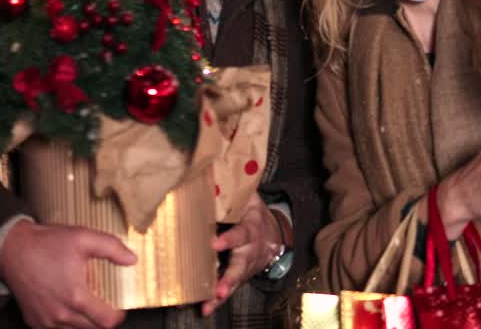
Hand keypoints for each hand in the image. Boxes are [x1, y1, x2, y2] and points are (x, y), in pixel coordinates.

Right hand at [0, 220, 134, 328]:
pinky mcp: (34, 321)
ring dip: (83, 321)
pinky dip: (65, 322)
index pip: (106, 321)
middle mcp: (60, 314)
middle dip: (101, 319)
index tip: (119, 309)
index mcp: (76, 297)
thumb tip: (132, 259)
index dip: (117, 316)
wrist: (12, 249)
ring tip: (83, 302)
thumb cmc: (46, 244)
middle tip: (102, 304)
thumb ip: (112, 248)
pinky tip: (66, 306)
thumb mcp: (83, 238)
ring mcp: (46, 321)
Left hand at [202, 192, 283, 315]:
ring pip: (235, 280)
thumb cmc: (254, 213)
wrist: (274, 236)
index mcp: (251, 227)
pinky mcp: (239, 276)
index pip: (241, 233)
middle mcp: (250, 250)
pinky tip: (206, 309)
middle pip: (240, 265)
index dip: (229, 239)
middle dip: (229, 277)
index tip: (215, 243)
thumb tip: (213, 172)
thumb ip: (234, 190)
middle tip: (219, 288)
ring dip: (223, 291)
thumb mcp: (249, 198)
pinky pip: (229, 288)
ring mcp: (245, 266)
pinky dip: (217, 300)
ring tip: (211, 302)